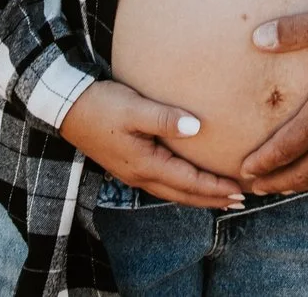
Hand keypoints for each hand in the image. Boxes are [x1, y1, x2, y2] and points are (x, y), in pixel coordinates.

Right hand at [57, 80, 247, 208]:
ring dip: (198, 195)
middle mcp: (141, 175)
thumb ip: (165, 118)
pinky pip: (163, 183)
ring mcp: (133, 173)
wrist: (67, 107)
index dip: (216, 187)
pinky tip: (188, 181)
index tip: (241, 190)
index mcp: (146, 165)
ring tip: (220, 196)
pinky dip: (183, 186)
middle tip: (240, 202)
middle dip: (212, 199)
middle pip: (184, 194)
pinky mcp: (128, 164)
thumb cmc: (101, 105)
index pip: (189, 182)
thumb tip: (197, 127)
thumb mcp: (134, 108)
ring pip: (173, 191)